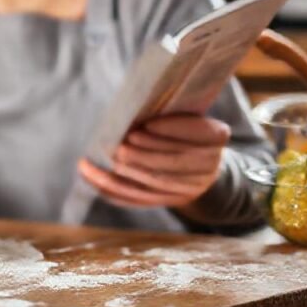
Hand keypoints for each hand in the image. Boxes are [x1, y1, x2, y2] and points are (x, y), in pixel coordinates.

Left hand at [78, 116, 230, 208]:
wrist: (197, 161)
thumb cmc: (179, 127)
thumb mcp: (181, 113)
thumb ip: (165, 110)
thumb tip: (129, 106)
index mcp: (216, 136)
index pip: (200, 133)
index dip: (173, 129)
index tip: (146, 124)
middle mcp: (209, 164)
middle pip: (175, 162)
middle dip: (144, 155)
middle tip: (119, 146)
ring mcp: (191, 187)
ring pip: (156, 183)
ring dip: (124, 174)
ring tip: (98, 162)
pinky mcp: (170, 200)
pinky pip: (140, 198)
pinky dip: (113, 189)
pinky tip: (91, 177)